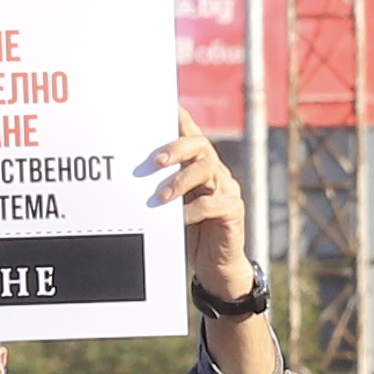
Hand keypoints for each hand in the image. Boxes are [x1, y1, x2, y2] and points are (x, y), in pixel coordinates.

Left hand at [142, 128, 251, 291]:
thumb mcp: (174, 205)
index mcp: (199, 166)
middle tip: (156, 162)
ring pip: (207, 169)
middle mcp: (215, 172)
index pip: (191, 135)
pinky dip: (192, 210)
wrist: (216, 266)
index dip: (181, 119)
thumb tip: (139, 167)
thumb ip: (164, 183)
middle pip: (200, 145)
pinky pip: (213, 204)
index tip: (167, 107)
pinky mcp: (233, 211)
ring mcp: (227, 190)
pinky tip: (179, 218)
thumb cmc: (190, 232)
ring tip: (161, 197)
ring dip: (181, 180)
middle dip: (176, 148)